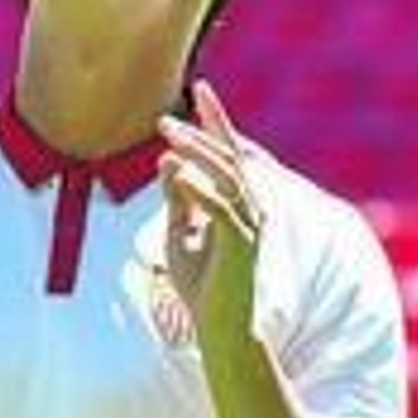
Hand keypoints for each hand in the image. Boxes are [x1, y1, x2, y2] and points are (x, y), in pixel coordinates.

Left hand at [157, 80, 263, 351]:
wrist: (220, 327)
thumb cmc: (202, 282)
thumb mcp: (181, 231)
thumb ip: (177, 197)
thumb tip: (166, 160)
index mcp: (239, 200)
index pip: (230, 151)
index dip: (216, 120)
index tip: (199, 89)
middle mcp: (252, 206)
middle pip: (228, 157)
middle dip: (199, 132)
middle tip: (165, 119)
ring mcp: (251, 224)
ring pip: (226, 176)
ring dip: (197, 153)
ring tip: (168, 137)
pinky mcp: (242, 244)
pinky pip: (220, 208)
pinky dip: (199, 189)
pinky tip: (176, 173)